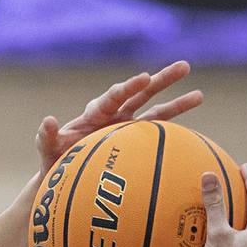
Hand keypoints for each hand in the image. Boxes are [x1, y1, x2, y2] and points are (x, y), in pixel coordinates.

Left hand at [36, 60, 202, 175]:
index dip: (129, 87)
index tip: (144, 78)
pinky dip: (173, 133)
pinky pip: (156, 136)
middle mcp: (115, 116)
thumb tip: (48, 120)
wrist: (66, 179)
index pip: (115, 96)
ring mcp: (128, 129)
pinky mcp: (135, 144)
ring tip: (200, 94)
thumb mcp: (48, 152)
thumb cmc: (56, 164)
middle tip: (185, 66)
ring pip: (156, 112)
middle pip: (143, 94)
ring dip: (177, 103)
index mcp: (96, 114)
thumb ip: (46, 137)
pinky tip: (193, 134)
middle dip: (163, 80)